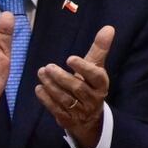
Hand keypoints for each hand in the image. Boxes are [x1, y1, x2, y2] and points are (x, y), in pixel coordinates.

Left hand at [35, 25, 113, 147]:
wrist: (89, 117)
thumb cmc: (90, 85)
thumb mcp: (95, 67)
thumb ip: (99, 49)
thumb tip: (109, 28)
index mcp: (101, 84)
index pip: (95, 76)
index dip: (83, 68)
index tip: (70, 59)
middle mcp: (92, 99)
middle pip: (77, 88)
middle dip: (61, 77)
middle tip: (47, 67)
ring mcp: (80, 111)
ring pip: (65, 99)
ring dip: (51, 86)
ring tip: (41, 73)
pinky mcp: (68, 119)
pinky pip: (57, 110)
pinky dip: (46, 99)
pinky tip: (39, 89)